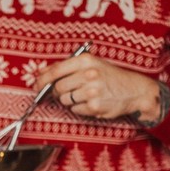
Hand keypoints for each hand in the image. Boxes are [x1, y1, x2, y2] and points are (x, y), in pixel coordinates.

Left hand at [33, 52, 161, 121]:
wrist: (133, 90)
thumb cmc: (110, 76)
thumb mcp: (90, 64)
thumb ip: (66, 67)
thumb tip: (41, 73)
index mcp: (85, 60)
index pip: (55, 71)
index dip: (41, 80)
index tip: (36, 85)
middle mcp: (88, 74)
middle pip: (57, 88)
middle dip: (58, 92)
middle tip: (68, 91)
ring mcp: (91, 91)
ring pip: (65, 100)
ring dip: (70, 100)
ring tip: (84, 95)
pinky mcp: (94, 106)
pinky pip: (75, 110)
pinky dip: (79, 108)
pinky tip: (91, 102)